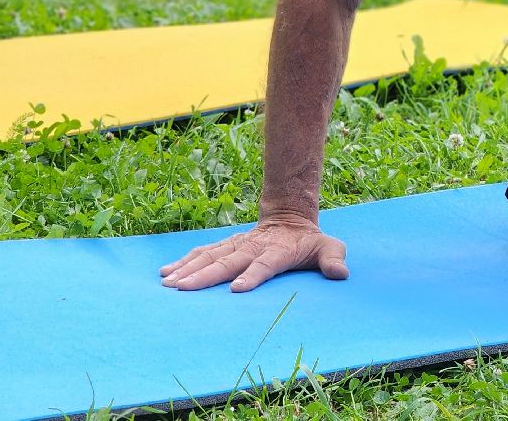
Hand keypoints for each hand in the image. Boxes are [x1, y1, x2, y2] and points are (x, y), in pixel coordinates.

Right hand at [159, 213, 347, 292]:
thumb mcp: (328, 248)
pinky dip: (185, 261)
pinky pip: (203, 253)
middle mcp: (253, 247)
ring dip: (189, 269)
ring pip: (210, 256)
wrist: (290, 219)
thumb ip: (334, 258)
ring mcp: (237, 245)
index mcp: (277, 251)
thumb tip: (341, 273)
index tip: (236, 288)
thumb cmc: (309, 242)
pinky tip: (165, 272)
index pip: (264, 265)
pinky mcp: (227, 246)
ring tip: (168, 283)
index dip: (252, 275)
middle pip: (228, 262)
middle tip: (183, 288)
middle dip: (206, 275)